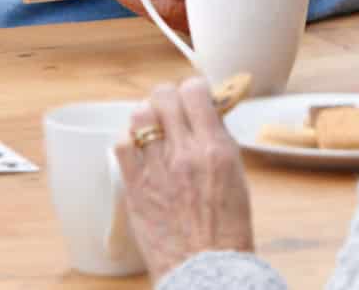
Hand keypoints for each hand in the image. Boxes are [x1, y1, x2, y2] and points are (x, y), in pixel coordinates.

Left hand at [114, 78, 254, 281]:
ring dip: (146, 116)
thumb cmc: (226, 231)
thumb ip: (219, 142)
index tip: (193, 95)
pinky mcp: (134, 185)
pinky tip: (138, 149)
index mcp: (215, 149)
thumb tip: (208, 114)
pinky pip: (122, 144)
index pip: (195, 92)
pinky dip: (129, 140)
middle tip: (171, 110)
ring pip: (140, 114)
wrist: (206, 269)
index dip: (193, 89)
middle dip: (167, 98)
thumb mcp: (236, 177)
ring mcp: (156, 168)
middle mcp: (185, 153)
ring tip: (152, 127)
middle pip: (164, 96)